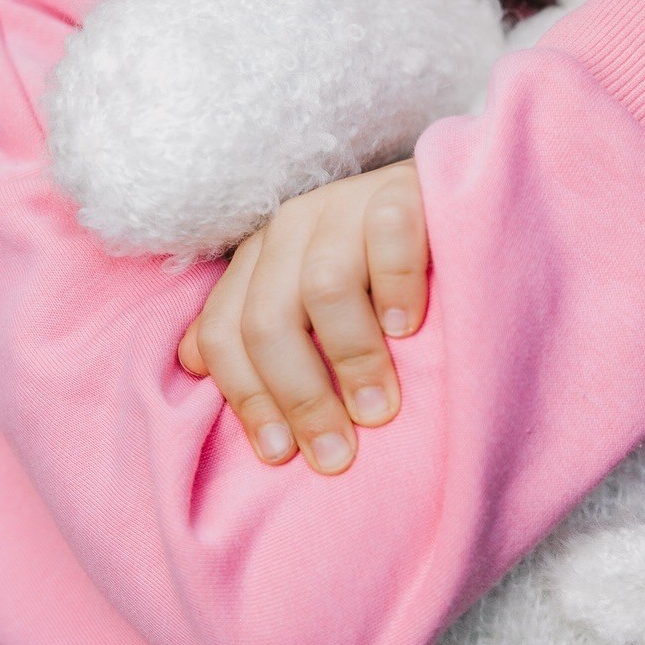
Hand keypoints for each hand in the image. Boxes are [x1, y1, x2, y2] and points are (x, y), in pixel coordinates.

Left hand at [179, 161, 427, 473]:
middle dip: (299, 395)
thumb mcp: (312, 306)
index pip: (223, 331)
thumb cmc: (380, 279)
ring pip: (324, 286)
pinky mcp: (402, 190)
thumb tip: (191, 367)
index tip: (279, 454)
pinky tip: (409, 329)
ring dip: (351, 358)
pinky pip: (389, 236)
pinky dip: (397, 286)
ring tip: (378, 411)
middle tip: (335, 453)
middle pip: (267, 319)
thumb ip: (260, 333)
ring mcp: (345, 203)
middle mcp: (292, 226)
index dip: (246, 397)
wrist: (453, 204)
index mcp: (260, 259)